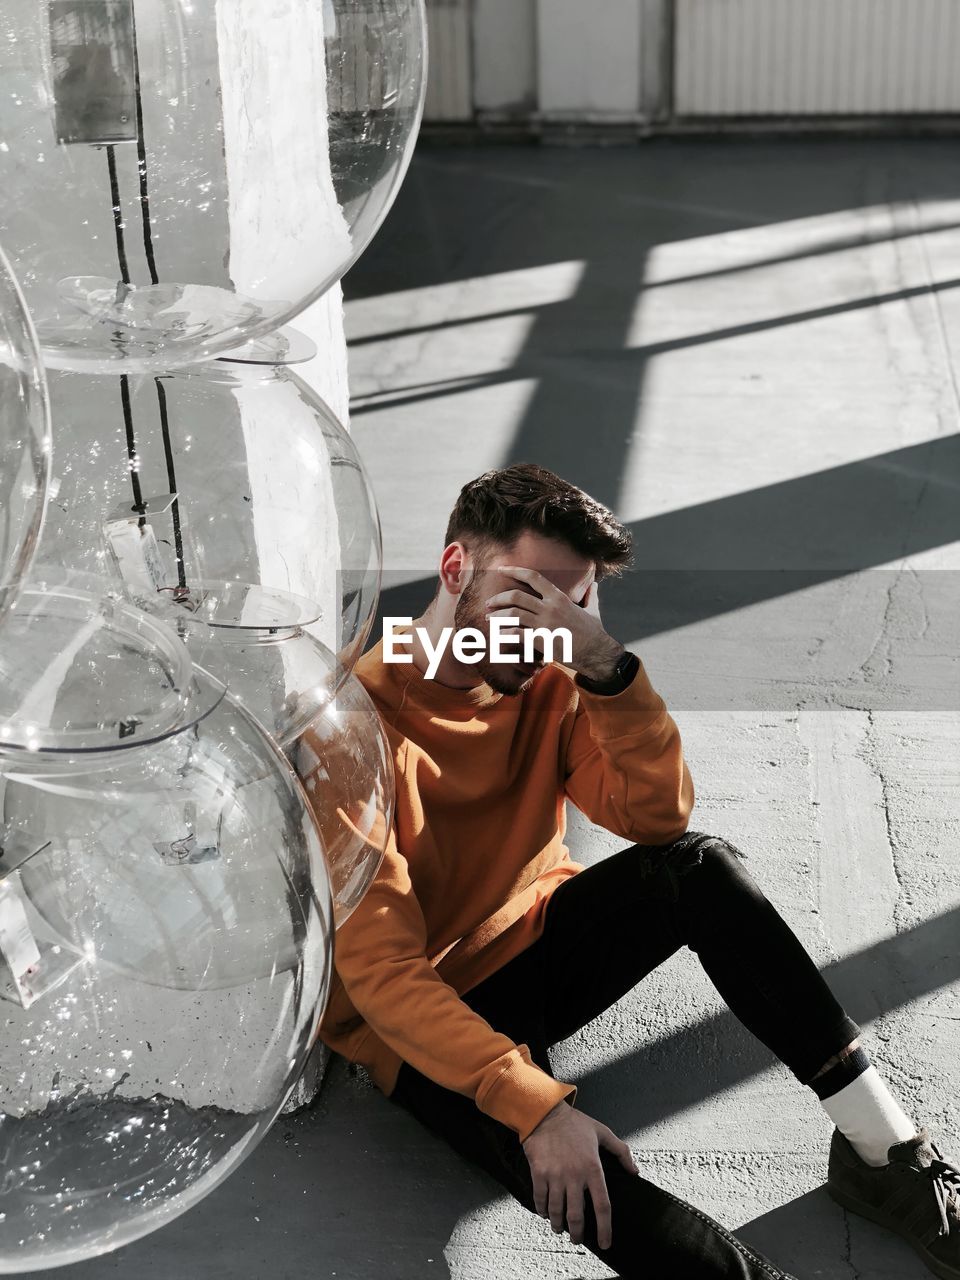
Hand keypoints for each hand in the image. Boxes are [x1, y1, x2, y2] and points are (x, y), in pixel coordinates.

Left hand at [485, 566, 624, 682]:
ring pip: (513, 614)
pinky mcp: (542, 640)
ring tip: (489, 618)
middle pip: (516, 596)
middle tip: (489, 603)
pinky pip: (517, 633)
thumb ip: (590, 596)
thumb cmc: (594, 632)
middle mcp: (550, 607)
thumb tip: (594, 586)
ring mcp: (545, 624)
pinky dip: (505, 632)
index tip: (500, 569)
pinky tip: (499, 634)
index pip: (533, 577)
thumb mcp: (592, 610)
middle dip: (498, 598)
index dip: (514, 570)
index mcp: (559, 597)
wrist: (597, 652)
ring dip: (497, 615)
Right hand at [522, 1101, 638, 1249]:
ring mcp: (555, 1175)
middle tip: (577, 1240)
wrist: (545, 1112)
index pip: (602, 1206)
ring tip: (560, 1229)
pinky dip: (542, 1211)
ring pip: (557, 1212)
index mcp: (593, 1168)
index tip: (605, 1243)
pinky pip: (540, 1199)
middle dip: (577, 1234)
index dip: (605, 1228)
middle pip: (576, 1216)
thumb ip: (621, 1151)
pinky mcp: (539, 1173)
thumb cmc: (575, 1123)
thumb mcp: (602, 1132)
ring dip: (558, 1225)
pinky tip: (546, 1213)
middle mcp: (574, 1175)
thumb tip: (635, 1171)